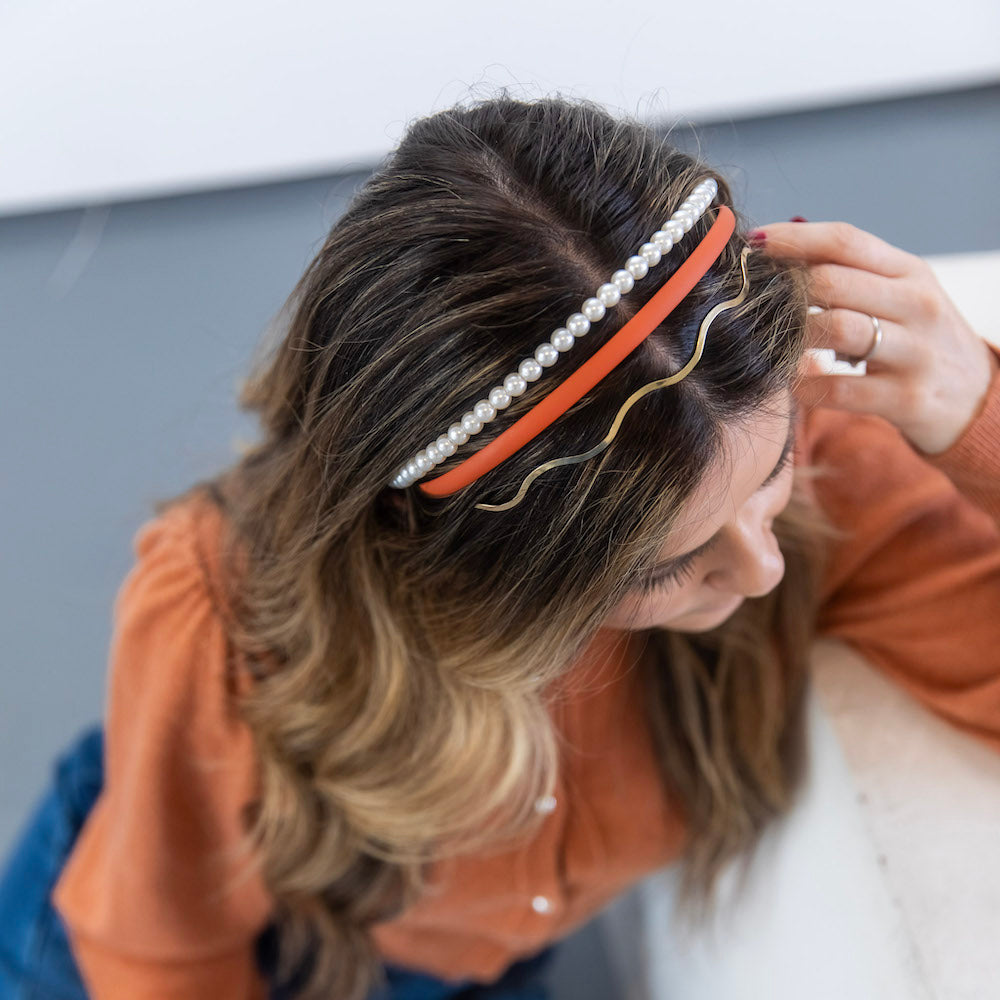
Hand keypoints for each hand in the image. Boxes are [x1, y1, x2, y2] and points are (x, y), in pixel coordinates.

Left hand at [751, 221, 999, 455]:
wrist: (974, 400)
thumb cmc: (918, 341)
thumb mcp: (899, 296)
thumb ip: (850, 274)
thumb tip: (779, 249)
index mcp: (910, 272)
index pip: (845, 241)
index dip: (793, 239)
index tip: (754, 244)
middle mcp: (917, 305)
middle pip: (832, 282)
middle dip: (785, 290)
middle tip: (758, 305)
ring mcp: (915, 352)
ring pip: (836, 329)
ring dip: (793, 336)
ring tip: (776, 344)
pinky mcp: (906, 398)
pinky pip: (838, 389)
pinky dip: (805, 386)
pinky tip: (793, 383)